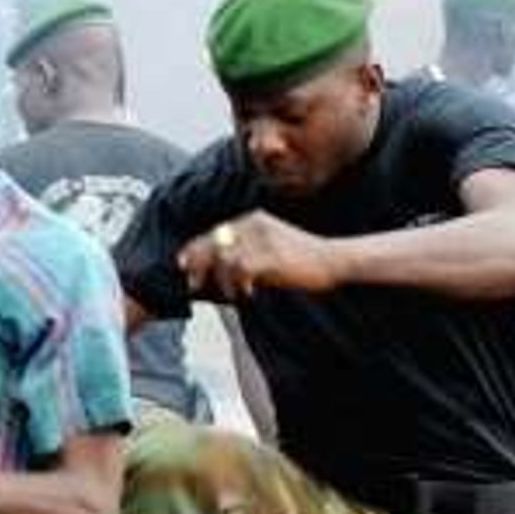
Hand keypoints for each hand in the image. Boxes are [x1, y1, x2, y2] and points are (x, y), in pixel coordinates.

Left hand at [177, 210, 342, 299]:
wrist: (332, 259)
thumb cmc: (299, 260)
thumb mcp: (267, 251)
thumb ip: (244, 256)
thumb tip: (217, 272)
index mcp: (252, 219)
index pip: (213, 232)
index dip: (194, 249)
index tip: (182, 265)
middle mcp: (254, 224)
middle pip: (212, 241)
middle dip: (197, 263)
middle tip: (192, 284)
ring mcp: (262, 238)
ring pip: (222, 256)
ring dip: (220, 279)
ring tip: (230, 294)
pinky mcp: (271, 255)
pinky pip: (240, 268)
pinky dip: (238, 284)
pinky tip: (248, 294)